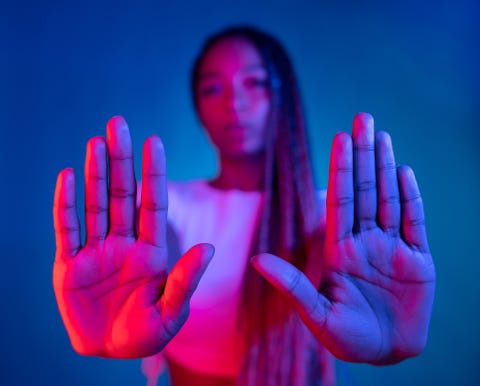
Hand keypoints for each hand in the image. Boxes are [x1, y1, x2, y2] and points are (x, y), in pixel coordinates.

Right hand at [53, 116, 213, 357]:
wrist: (110, 352)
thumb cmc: (145, 335)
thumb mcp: (171, 312)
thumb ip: (186, 280)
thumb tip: (208, 248)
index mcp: (151, 251)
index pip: (152, 203)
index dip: (153, 173)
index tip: (154, 141)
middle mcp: (123, 243)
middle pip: (123, 194)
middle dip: (122, 160)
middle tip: (119, 124)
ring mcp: (96, 251)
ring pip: (96, 203)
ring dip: (95, 172)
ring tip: (96, 141)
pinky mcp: (69, 265)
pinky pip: (67, 228)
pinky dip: (66, 203)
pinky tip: (67, 176)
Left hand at [252, 113, 434, 363]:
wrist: (384, 355)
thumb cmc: (346, 338)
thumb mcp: (315, 312)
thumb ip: (291, 284)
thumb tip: (256, 260)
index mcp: (339, 250)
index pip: (339, 200)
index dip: (340, 169)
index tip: (339, 138)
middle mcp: (365, 241)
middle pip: (365, 190)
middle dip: (363, 155)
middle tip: (362, 118)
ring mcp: (392, 248)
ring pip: (389, 198)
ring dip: (385, 166)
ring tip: (381, 135)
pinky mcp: (419, 261)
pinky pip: (415, 222)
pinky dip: (411, 197)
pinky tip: (403, 171)